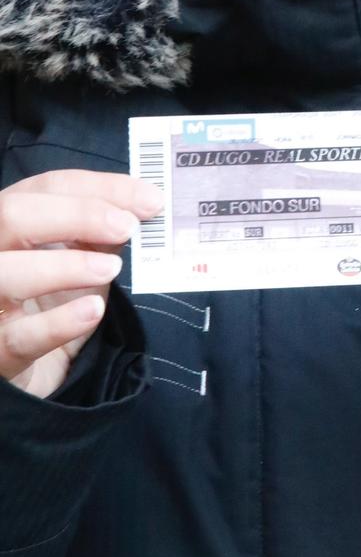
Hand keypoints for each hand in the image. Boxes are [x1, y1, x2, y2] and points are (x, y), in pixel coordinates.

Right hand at [0, 171, 162, 398]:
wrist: (35, 369)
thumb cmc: (54, 302)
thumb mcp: (81, 258)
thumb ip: (103, 231)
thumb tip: (141, 206)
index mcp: (7, 223)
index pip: (44, 187)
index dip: (98, 187)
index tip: (149, 199)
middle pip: (13, 215)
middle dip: (77, 215)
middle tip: (128, 227)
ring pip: (6, 272)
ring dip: (65, 265)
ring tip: (112, 268)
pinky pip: (19, 336)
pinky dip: (58, 322)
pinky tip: (93, 311)